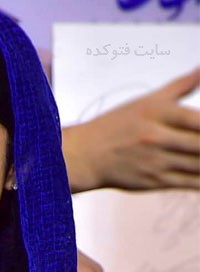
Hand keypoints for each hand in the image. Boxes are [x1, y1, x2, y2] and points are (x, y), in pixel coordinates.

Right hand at [63, 68, 199, 192]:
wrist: (84, 157)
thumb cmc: (115, 126)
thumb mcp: (145, 101)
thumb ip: (179, 87)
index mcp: (158, 113)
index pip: (198, 120)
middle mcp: (158, 138)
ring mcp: (156, 162)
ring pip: (197, 166)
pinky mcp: (153, 182)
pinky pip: (187, 183)